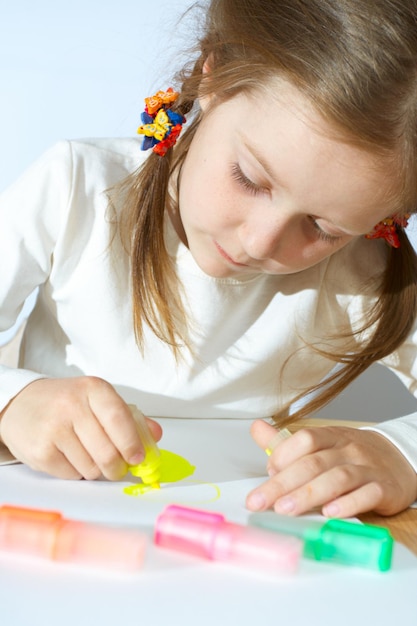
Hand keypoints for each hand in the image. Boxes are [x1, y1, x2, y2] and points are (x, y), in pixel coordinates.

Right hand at [0, 376, 161, 480]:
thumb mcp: (97, 400)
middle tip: (118, 468)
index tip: (138, 458)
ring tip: (87, 454)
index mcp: (93, 389)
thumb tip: (155, 434)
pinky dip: (76, 472)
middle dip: (117, 467)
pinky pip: (72, 475)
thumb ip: (128, 417)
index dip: (132, 442)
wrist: (20, 405)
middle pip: (107, 451)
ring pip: (91, 467)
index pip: (119, 418)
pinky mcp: (41, 450)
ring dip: (95, 469)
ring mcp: (54, 428)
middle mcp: (72, 405)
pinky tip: (69, 456)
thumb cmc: (65, 402)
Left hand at [246, 419, 416, 517]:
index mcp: (330, 437)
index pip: (305, 439)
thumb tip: (256, 428)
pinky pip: (367, 495)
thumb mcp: (321, 444)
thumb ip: (286, 442)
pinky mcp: (384, 489)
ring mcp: (366, 468)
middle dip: (283, 483)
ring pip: (337, 479)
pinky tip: (329, 513)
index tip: (266, 473)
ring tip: (286, 509)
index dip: (283, 455)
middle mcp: (348, 450)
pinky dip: (348, 504)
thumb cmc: (351, 455)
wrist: (399, 460)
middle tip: (261, 501)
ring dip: (308, 494)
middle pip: (313, 463)